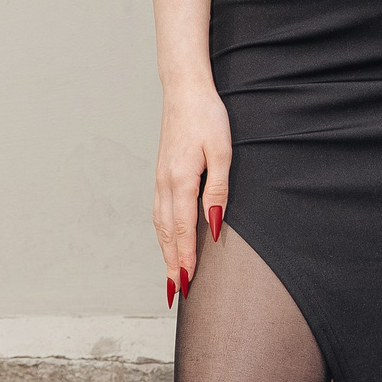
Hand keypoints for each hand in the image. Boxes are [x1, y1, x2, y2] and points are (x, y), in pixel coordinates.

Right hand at [155, 78, 231, 302]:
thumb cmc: (207, 117)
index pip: (182, 230)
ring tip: (171, 274)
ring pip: (160, 224)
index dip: (185, 259)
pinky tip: (167, 239)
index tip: (187, 283)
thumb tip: (213, 225)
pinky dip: (162, 232)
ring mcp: (160, 178)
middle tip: (176, 291)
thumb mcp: (221, 152)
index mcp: (180, 181)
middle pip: (166, 233)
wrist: (184, 90)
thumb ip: (217, 190)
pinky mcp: (162, 172)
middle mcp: (165, 184)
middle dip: (171, 263)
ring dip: (165, 250)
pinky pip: (159, 211)